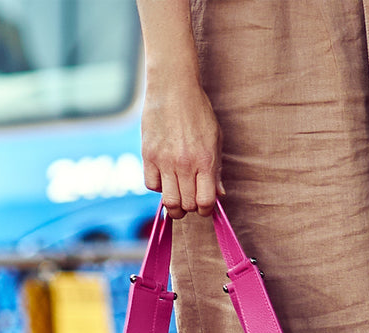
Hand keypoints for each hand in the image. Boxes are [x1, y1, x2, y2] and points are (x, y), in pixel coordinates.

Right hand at [142, 77, 224, 218]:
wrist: (173, 88)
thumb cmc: (198, 112)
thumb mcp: (215, 139)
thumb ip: (217, 169)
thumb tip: (220, 194)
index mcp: (205, 161)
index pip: (205, 202)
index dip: (205, 209)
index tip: (204, 205)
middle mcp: (185, 164)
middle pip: (186, 205)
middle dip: (190, 208)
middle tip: (190, 200)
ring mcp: (165, 161)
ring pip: (168, 201)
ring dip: (173, 205)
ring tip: (176, 196)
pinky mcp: (148, 155)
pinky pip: (151, 185)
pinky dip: (158, 186)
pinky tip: (163, 177)